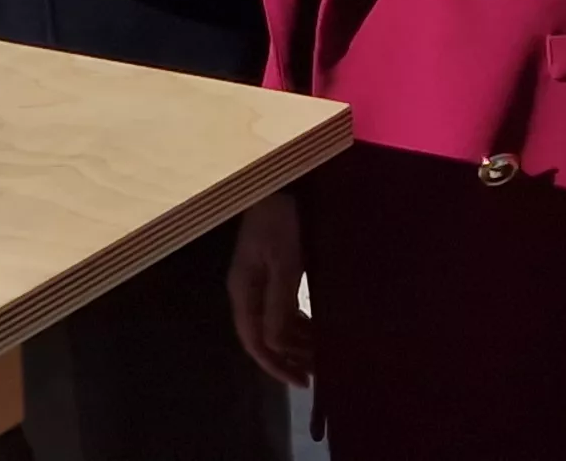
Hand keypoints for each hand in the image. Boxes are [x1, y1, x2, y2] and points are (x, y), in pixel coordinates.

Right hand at [225, 195, 312, 387]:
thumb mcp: (284, 262)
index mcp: (243, 291)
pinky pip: (283, 308)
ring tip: (322, 357)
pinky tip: (317, 331)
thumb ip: (279, 303)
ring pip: (276, 324)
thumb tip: (274, 344)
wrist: (279, 184)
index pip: (254, 340)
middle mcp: (248, 292)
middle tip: (317, 374)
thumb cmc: (280, 221)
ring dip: (296, 342)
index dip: (275, 364)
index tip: (301, 382)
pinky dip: (299, 323)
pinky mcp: (274, 272)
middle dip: (289, 357)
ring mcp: (260, 282)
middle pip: (265, 336)